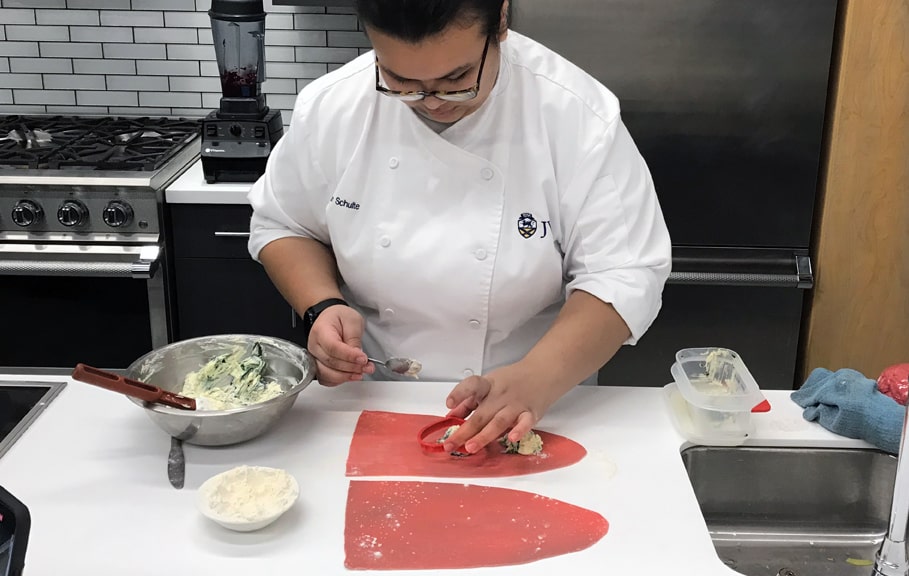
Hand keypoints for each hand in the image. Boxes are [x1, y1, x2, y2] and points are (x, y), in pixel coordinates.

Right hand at [306, 304, 373, 385]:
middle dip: (351, 367)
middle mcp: (314, 346)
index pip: (333, 347)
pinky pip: (325, 379)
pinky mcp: (318, 366)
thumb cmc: (339, 317)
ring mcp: (314, 358)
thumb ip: (354, 338)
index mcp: (321, 331)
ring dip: (346, 376)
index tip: (363, 358)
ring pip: (326, 374)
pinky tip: (350, 376)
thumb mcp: (352, 320)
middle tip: (367, 366)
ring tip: (361, 372)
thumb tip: (358, 356)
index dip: (349, 356)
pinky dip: (338, 381)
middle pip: (330, 362)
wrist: (330, 318)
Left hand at [440, 364, 557, 454]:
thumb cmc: (511, 381)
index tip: (448, 403)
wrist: (543, 372)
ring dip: (484, 435)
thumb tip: (450, 417)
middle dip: (465, 431)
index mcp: (488, 385)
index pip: (472, 386)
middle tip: (450, 445)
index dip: (459, 393)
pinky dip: (519, 430)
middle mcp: (501, 394)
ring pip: (499, 421)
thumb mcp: (488, 385)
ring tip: (471, 448)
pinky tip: (511, 438)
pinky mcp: (532, 413)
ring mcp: (516, 404)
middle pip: (481, 413)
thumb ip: (469, 401)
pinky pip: (525, 422)